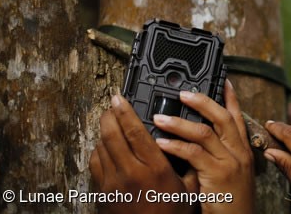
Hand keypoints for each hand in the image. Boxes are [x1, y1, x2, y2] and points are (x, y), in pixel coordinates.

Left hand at [89, 95, 197, 213]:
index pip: (134, 132)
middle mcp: (131, 173)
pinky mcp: (103, 192)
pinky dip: (98, 149)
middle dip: (109, 115)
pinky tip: (106, 146)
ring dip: (103, 131)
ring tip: (110, 121)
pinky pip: (96, 163)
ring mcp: (114, 183)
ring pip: (101, 147)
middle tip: (112, 105)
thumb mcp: (189, 189)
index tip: (120, 99)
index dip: (125, 112)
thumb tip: (194, 142)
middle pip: (112, 135)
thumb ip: (190, 164)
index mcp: (155, 168)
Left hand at [153, 80, 253, 213]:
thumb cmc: (230, 203)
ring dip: (179, 123)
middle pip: (222, 116)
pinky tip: (160, 142)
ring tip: (158, 117)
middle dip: (201, 101)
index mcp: (241, 150)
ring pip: (205, 132)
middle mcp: (239, 152)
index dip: (230, 97)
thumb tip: (195, 139)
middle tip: (181, 93)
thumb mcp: (228, 175)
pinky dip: (175, 146)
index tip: (223, 80)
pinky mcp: (218, 175)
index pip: (237, 116)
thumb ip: (216, 156)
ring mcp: (230, 162)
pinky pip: (194, 154)